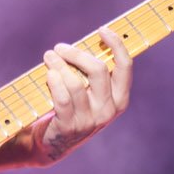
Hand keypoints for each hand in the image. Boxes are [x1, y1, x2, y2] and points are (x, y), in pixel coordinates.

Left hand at [37, 28, 132, 163]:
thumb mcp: (90, 93)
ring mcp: (90, 120)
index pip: (125, 66)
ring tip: (49, 57)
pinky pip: (62, 98)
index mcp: (120, 98)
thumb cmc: (73, 109)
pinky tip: (49, 74)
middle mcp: (109, 110)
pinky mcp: (70, 126)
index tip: (102, 30)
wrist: (54, 143)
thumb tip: (87, 42)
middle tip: (60, 47)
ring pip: (75, 82)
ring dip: (59, 65)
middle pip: (98, 70)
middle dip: (76, 54)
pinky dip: (54, 82)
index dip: (116, 45)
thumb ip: (92, 72)